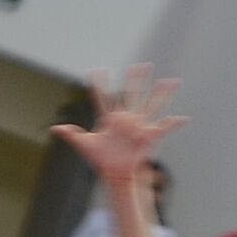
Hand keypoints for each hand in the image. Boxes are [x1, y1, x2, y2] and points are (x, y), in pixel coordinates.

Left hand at [51, 64, 186, 183]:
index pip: (103, 99)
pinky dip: (172, 124)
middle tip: (142, 64)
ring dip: (161, 94)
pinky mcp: (146, 137)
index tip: (96, 71)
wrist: (113, 172)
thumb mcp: (84, 144)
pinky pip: (162, 129)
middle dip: (136, 80)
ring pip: (151, 106)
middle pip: (132, 95)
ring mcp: (137, 126)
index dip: (99, 86)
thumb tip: (54, 128)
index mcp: (110, 118)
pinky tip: (183, 118)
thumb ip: (71, 134)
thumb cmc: (100, 158)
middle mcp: (125, 119)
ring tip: (171, 81)